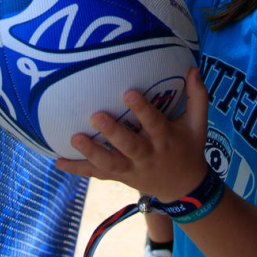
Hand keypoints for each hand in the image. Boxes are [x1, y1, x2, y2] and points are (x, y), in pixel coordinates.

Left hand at [55, 67, 210, 203]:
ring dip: (91, 153)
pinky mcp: (119, 177)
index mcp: (165, 139)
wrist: (183, 188)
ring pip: (110, 164)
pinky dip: (78, 169)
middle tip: (96, 115)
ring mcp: (131, 169)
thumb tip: (192, 68)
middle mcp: (147, 155)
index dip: (142, 110)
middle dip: (112, 132)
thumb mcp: (198, 124)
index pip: (154, 123)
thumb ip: (197, 96)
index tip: (128, 92)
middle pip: (129, 146)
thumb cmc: (188, 148)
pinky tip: (58, 161)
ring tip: (74, 138)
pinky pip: (97, 175)